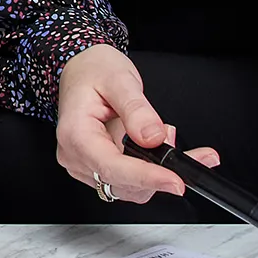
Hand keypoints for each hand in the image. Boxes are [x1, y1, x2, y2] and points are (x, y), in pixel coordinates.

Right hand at [53, 44, 217, 202]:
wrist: (81, 69)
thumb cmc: (93, 71)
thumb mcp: (118, 79)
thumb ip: (136, 109)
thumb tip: (154, 138)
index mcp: (75, 135)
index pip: (112, 167)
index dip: (146, 177)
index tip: (176, 181)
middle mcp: (76, 157)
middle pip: (123, 183)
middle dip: (159, 171)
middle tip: (183, 143)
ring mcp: (86, 166)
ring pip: (131, 188)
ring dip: (158, 173)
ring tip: (169, 136)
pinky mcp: (99, 168)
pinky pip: (130, 182)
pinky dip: (152, 172)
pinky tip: (163, 150)